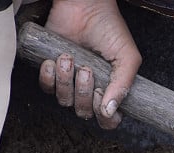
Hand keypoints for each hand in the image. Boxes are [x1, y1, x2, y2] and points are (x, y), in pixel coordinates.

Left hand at [38, 0, 140, 128]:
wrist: (85, 5)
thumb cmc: (110, 28)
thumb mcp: (127, 57)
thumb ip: (123, 85)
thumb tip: (110, 111)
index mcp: (111, 90)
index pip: (107, 120)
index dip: (104, 118)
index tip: (101, 97)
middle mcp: (90, 89)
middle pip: (83, 112)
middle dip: (83, 93)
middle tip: (86, 70)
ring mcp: (70, 81)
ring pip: (64, 101)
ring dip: (66, 81)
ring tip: (69, 59)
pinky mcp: (52, 70)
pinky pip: (46, 87)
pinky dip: (49, 77)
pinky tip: (54, 60)